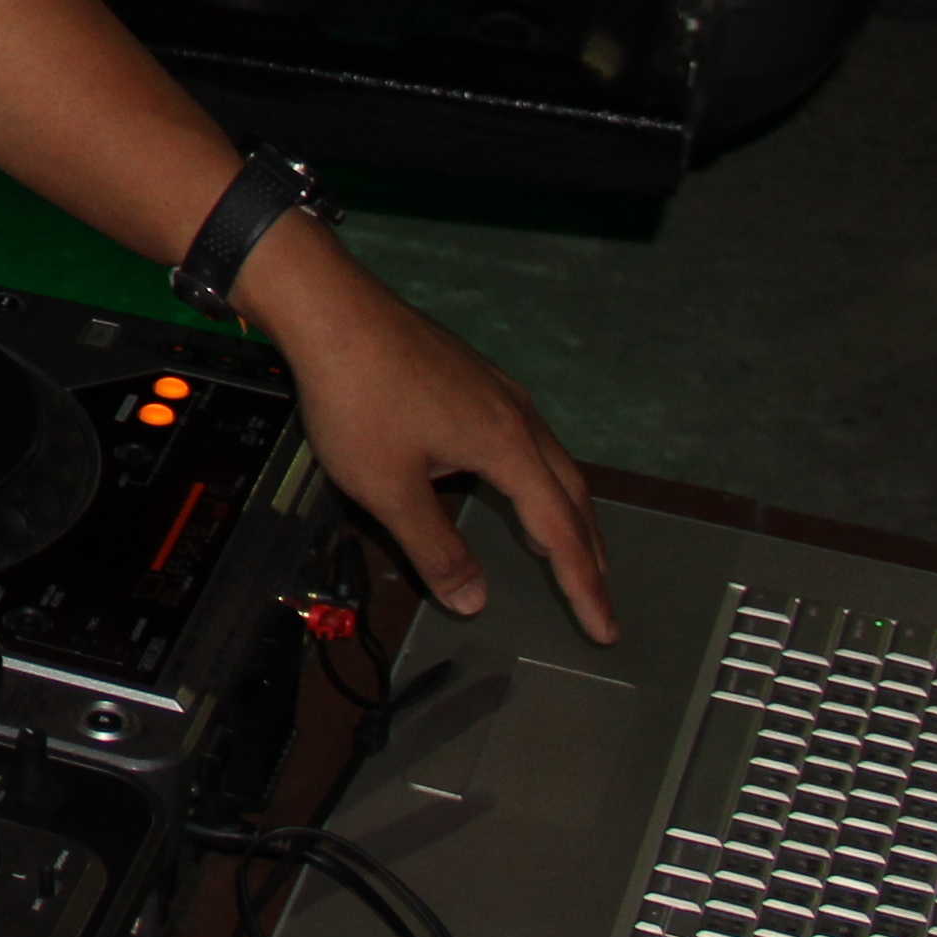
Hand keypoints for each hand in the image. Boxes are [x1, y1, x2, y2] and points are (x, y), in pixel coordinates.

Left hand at [235, 219, 616, 641]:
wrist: (331, 308)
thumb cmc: (357, 397)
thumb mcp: (388, 487)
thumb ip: (434, 548)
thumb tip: (475, 602)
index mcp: (508, 447)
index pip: (561, 532)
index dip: (583, 585)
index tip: (605, 629)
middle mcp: (518, 415)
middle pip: (572, 493)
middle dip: (588, 550)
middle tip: (598, 595)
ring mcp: (498, 389)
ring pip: (551, 460)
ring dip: (565, 509)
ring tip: (564, 547)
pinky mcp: (473, 374)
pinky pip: (526, 436)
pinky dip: (536, 474)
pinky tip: (510, 478)